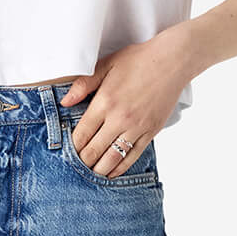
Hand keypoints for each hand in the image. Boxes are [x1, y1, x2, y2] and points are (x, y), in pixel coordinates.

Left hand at [59, 29, 190, 175]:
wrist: (172, 62)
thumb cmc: (139, 60)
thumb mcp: (106, 65)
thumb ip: (83, 84)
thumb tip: (64, 102)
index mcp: (105, 102)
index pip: (81, 134)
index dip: (71, 147)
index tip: (66, 153)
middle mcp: (119, 118)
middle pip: (93, 150)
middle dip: (82, 162)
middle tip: (75, 167)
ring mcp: (136, 127)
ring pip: (112, 158)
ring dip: (99, 170)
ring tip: (90, 174)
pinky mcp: (151, 132)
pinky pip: (133, 156)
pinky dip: (120, 168)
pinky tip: (112, 173)